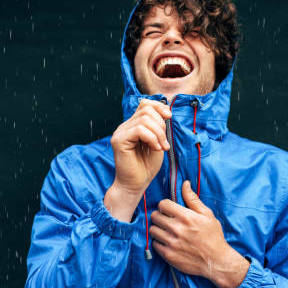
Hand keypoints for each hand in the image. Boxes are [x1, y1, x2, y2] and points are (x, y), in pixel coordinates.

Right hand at [104, 99, 170, 221]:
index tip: (169, 117)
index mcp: (133, 125)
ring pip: (144, 119)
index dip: (159, 106)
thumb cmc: (146, 166)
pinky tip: (155, 148)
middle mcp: (125, 126)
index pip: (145, 104)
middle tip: (164, 142)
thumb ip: (159, 127)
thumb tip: (166, 112)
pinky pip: (140, 129)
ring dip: (159, 133)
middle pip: (146, 109)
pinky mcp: (118, 140)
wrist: (136, 184)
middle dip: (161, 124)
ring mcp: (120, 132)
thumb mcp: (158, 142)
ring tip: (161, 147)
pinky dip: (152, 138)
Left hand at [150, 181, 249, 287]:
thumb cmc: (213, 237)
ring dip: (158, 229)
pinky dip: (159, 242)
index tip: (169, 210)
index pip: (163, 204)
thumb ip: (193, 199)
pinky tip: (168, 242)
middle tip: (167, 221)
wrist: (216, 261)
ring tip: (167, 231)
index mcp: (186, 217)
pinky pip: (155, 244)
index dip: (165, 206)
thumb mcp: (207, 215)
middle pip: (155, 216)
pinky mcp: (168, 255)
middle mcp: (177, 229)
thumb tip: (185, 184)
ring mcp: (171, 243)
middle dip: (160, 216)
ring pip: (153, 230)